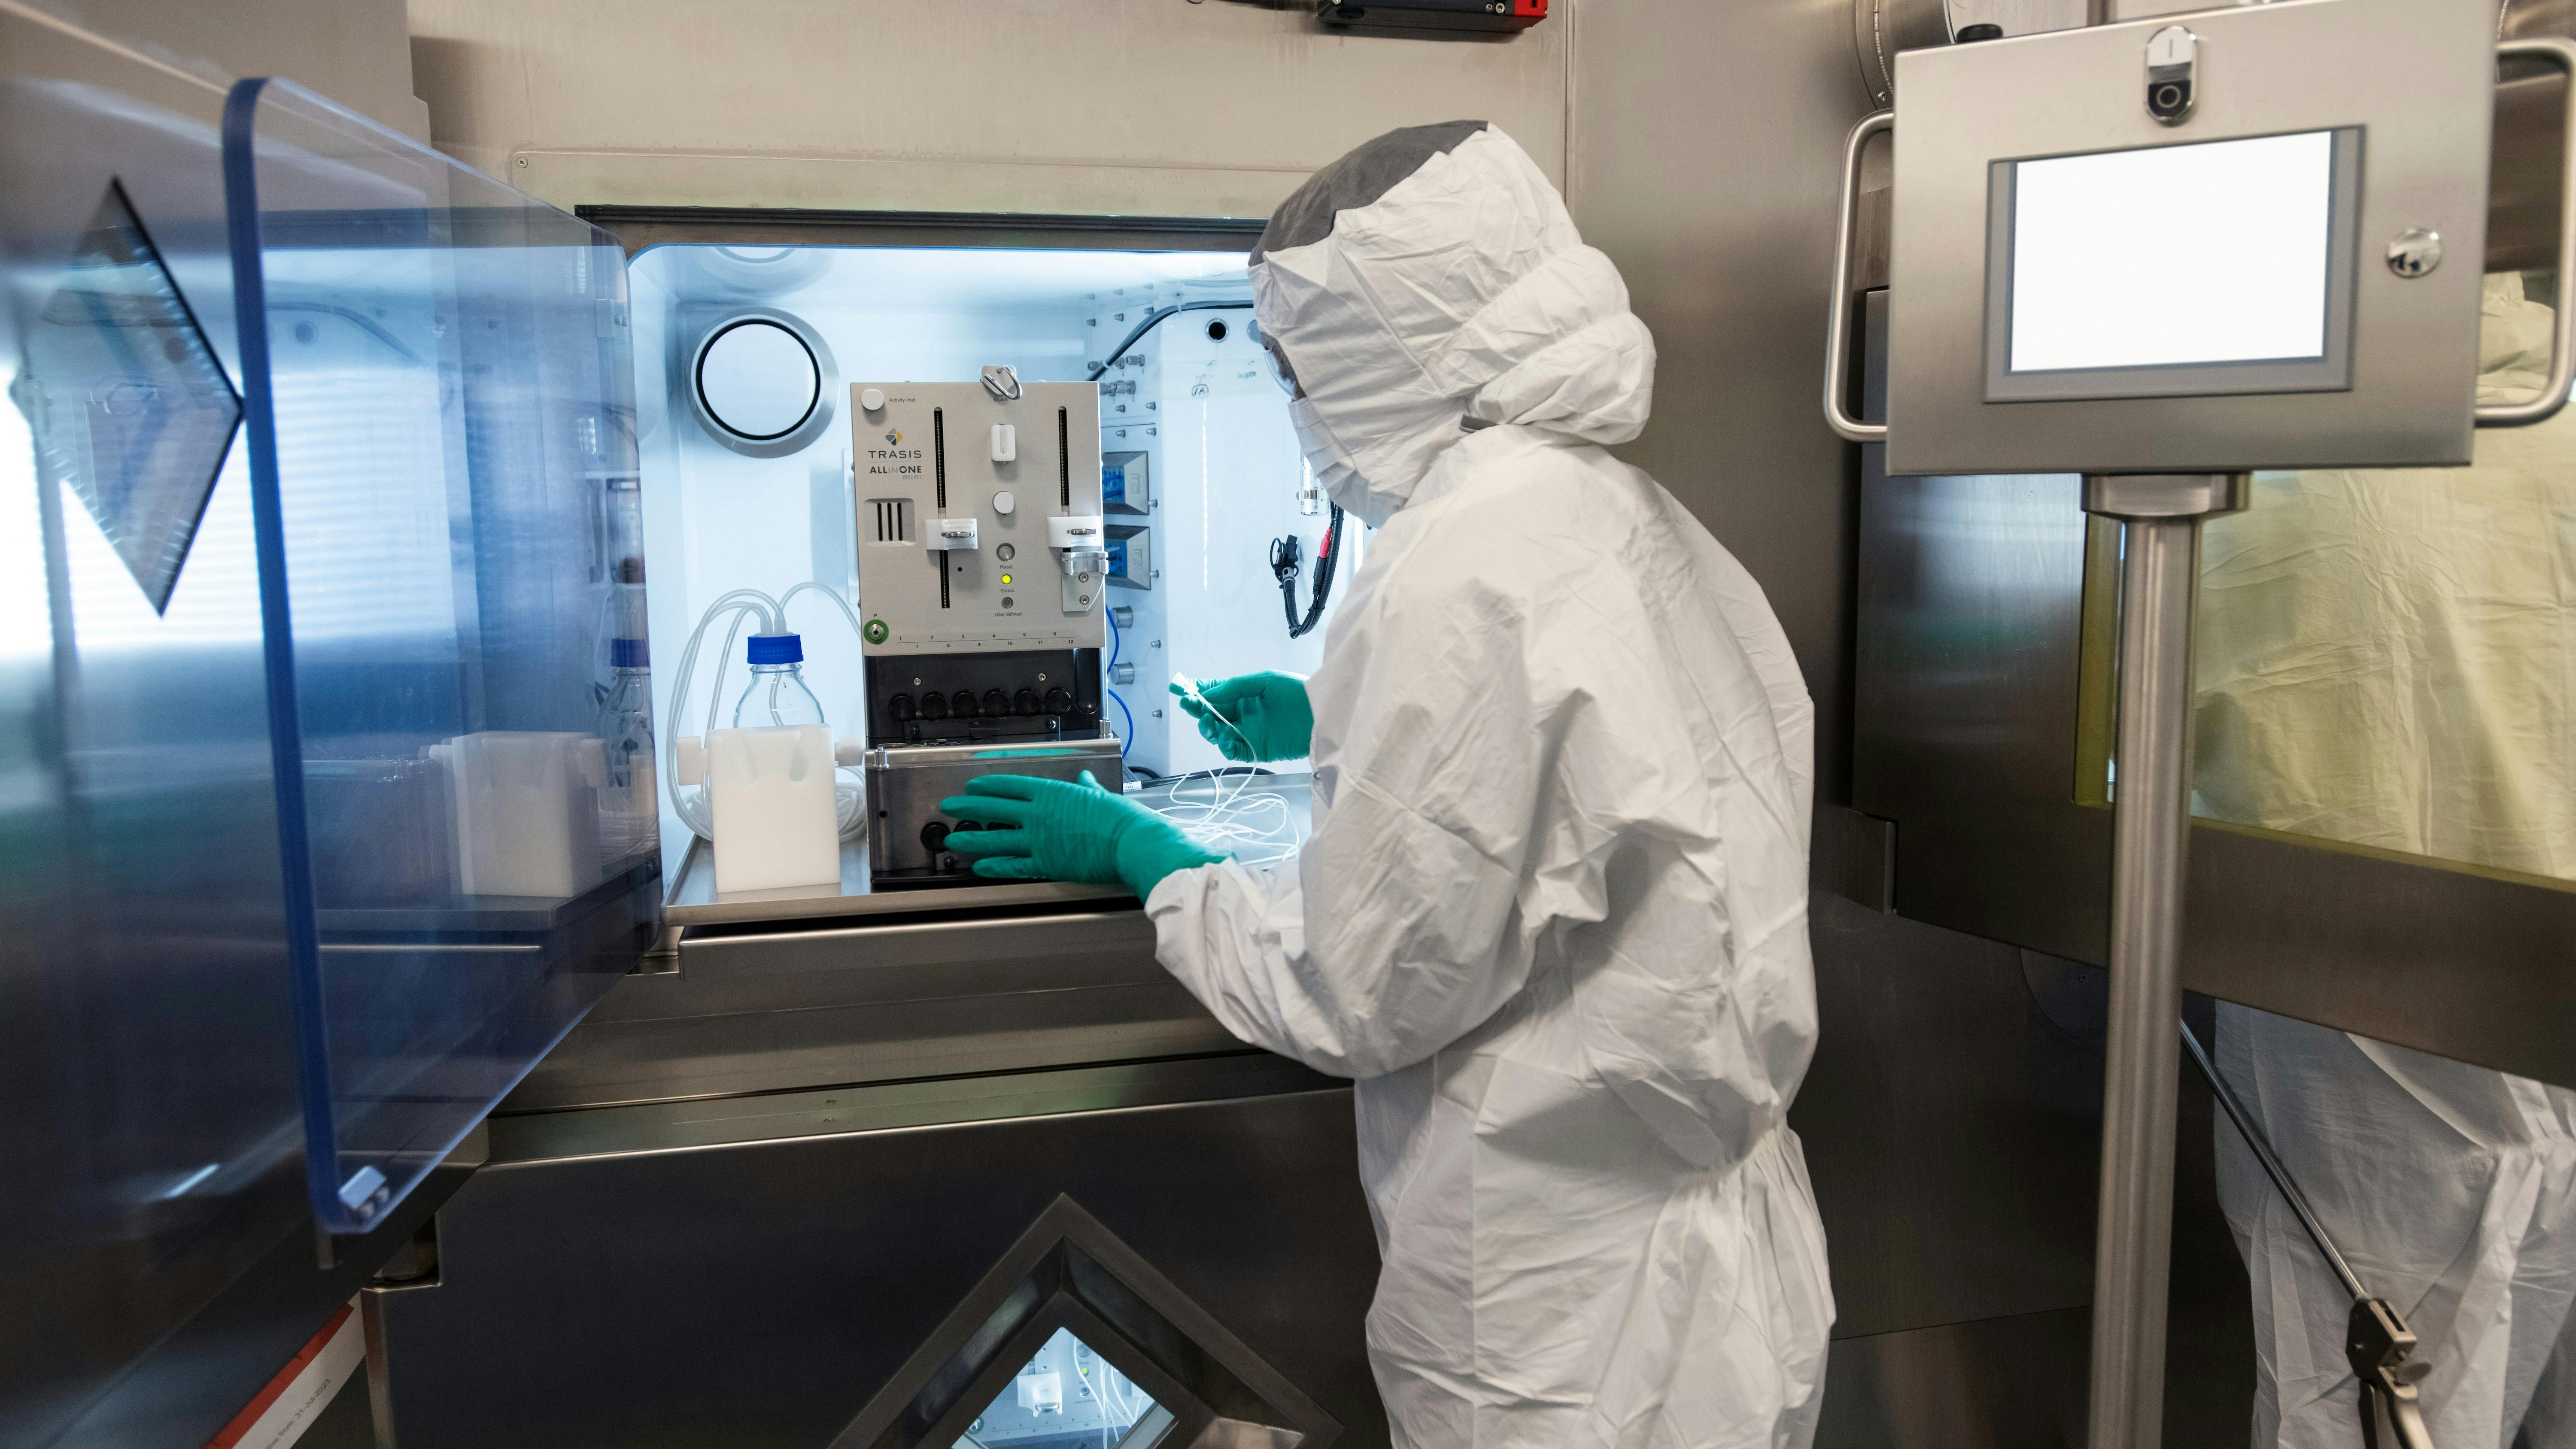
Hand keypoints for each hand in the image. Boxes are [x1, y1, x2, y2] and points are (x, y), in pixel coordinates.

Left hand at [940, 770, 1222, 896]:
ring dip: (971, 838)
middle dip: (968, 807)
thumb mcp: (1102, 796)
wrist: (1131, 842)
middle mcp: (1039, 815)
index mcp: (1052, 793)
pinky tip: (980, 867)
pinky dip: (995, 866)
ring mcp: (1039, 840)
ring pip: (996, 838)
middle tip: (949, 807)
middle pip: (994, 808)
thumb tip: (1084, 778)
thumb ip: (1087, 789)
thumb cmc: (1121, 818)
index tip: (973, 786)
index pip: (1010, 787)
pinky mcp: (1046, 864)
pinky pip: (1014, 865)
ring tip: (952, 840)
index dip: (988, 786)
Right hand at [1171, 671, 1312, 762]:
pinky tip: (1226, 737)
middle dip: (1197, 709)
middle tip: (1188, 705)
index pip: (1214, 693)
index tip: (1179, 687)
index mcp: (1244, 694)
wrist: (1322, 714)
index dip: (1196, 691)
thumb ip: (1233, 688)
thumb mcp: (1263, 681)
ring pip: (1218, 734)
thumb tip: (1207, 695)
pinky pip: (1233, 751)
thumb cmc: (1297, 692)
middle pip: (1211, 714)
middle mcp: (1243, 714)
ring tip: (1209, 722)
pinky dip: (1225, 745)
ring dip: (1208, 728)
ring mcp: (1248, 732)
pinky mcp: (1256, 749)